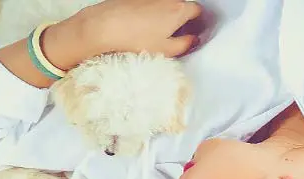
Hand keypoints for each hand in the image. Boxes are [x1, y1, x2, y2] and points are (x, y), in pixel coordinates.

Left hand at [78, 0, 204, 57]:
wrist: (105, 25)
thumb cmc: (136, 38)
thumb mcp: (166, 49)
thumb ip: (185, 44)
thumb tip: (193, 40)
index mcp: (179, 10)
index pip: (197, 10)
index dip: (198, 21)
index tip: (194, 31)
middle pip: (181, 6)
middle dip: (181, 18)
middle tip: (176, 35)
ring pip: (165, 5)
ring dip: (165, 16)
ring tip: (156, 33)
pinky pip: (151, 4)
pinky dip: (151, 13)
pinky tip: (141, 26)